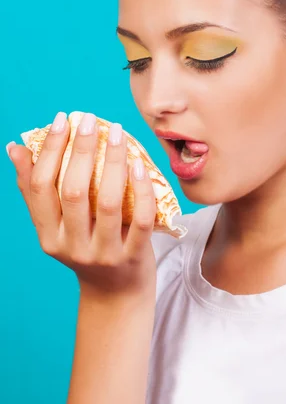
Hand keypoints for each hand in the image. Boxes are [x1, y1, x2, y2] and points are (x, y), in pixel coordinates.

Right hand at [7, 112, 156, 299]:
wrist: (116, 294)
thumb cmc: (86, 246)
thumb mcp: (56, 225)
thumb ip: (36, 190)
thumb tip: (16, 148)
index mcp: (47, 235)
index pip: (41, 187)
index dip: (50, 150)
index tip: (62, 119)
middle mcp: (70, 246)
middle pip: (72, 192)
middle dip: (80, 150)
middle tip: (89, 119)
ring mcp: (103, 254)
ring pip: (107, 202)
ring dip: (112, 162)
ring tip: (116, 132)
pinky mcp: (133, 257)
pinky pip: (141, 219)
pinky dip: (141, 190)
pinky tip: (139, 165)